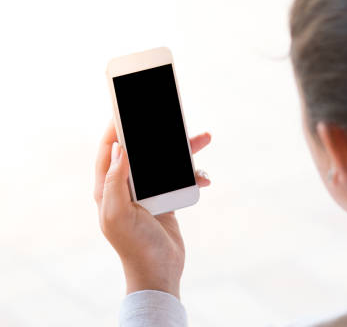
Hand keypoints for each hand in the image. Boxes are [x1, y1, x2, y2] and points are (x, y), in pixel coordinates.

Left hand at [94, 119, 210, 299]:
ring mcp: (148, 193)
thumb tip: (118, 147)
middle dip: (158, 134)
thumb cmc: (134, 246)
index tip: (126, 108)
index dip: (115, 128)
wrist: (159, 272)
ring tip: (204, 137)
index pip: (108, 150)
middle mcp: (126, 187)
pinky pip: (180, 178)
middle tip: (171, 117)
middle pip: (142, 151)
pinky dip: (194, 175)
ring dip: (184, 151)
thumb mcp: (117, 214)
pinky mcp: (167, 200)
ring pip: (165, 162)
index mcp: (108, 188)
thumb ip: (114, 180)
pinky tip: (205, 178)